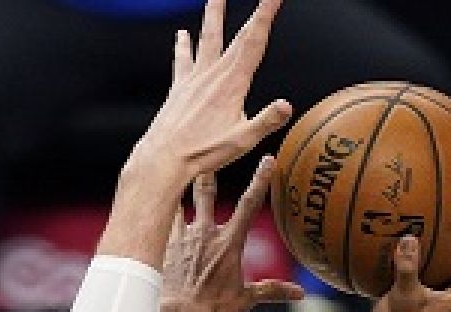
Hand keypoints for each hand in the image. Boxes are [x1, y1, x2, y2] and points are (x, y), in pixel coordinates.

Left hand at [129, 0, 292, 184]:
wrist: (164, 158)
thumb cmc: (202, 152)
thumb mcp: (243, 141)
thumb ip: (267, 121)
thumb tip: (286, 105)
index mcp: (233, 84)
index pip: (254, 42)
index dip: (266, 15)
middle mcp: (213, 75)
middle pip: (236, 36)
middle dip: (252, 13)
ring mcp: (194, 78)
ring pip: (207, 39)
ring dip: (213, 16)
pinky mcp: (180, 87)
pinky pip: (183, 59)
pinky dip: (183, 46)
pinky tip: (181, 34)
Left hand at [164, 161, 302, 311]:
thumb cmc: (213, 309)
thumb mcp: (245, 300)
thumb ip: (271, 291)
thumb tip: (298, 294)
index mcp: (229, 243)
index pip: (250, 205)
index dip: (260, 181)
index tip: (267, 160)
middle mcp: (205, 233)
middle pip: (206, 194)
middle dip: (207, 174)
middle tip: (205, 157)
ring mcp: (181, 238)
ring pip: (177, 203)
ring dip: (176, 191)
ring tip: (169, 175)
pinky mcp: (162, 247)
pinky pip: (159, 224)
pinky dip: (155, 215)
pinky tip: (147, 205)